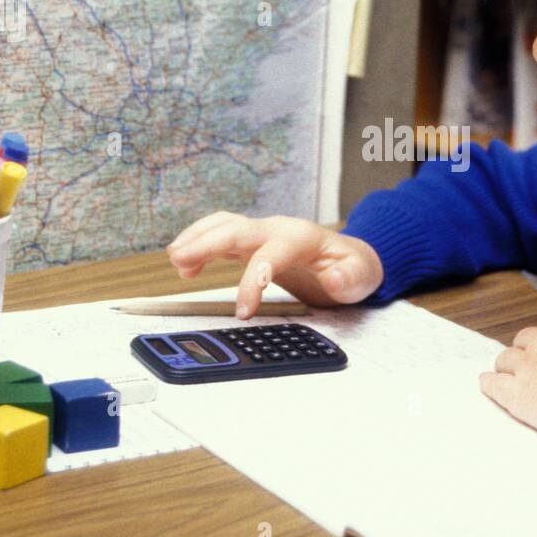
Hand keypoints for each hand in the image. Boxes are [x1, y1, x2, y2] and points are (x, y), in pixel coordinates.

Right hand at [167, 212, 383, 317]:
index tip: (243, 311)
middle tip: (181, 261)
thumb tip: (335, 279)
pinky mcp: (252, 242)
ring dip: (197, 238)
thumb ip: (350, 278)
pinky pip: (221, 234)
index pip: (270, 255)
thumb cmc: (352, 268)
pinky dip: (200, 242)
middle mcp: (277, 229)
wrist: (349, 258)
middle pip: (237, 230)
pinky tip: (184, 263)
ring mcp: (263, 233)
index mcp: (301, 237)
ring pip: (224, 225)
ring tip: (175, 259)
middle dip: (207, 243)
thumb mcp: (360, 277)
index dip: (253, 281)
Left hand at [479, 319, 536, 441]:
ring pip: (505, 360)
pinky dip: (489, 383)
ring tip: (502, 375)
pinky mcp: (518, 393)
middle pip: (523, 342)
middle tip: (523, 365)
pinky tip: (486, 383)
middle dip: (523, 353)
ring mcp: (528, 368)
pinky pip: (493, 383)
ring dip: (505, 367)